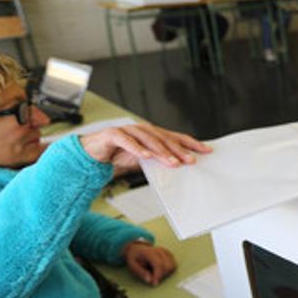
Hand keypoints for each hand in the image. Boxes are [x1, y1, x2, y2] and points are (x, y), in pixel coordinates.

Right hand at [80, 124, 209, 171]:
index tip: (206, 150)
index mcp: (152, 134)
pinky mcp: (112, 134)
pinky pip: (126, 141)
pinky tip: (145, 156)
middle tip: (190, 160)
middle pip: (164, 138)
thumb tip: (177, 167)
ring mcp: (128, 130)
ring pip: (148, 139)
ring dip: (161, 151)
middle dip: (178, 150)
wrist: (91, 153)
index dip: (191, 143)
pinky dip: (136, 148)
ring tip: (171, 162)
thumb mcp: (142, 160)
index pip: (175, 137)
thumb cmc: (118, 154)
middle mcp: (142, 130)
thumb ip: (157, 160)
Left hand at [122, 241, 176, 285]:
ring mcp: (166, 252)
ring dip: (166, 273)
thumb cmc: (135, 258)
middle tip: (153, 279)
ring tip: (156, 274)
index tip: (154, 283)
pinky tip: (160, 270)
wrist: (137, 248)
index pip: (159, 264)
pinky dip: (168, 270)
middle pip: (168, 266)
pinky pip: (174, 264)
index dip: (158, 275)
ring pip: (173, 266)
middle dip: (162, 275)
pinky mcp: (169, 254)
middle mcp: (160, 251)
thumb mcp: (132, 266)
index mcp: (149, 252)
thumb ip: (141, 273)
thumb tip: (150, 280)